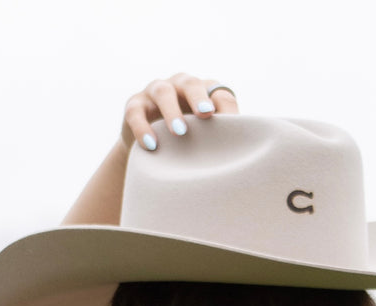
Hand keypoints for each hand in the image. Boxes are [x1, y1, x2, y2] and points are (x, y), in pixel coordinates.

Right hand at [119, 73, 238, 152]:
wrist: (151, 151)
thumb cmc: (186, 144)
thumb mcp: (204, 139)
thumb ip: (220, 137)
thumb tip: (241, 148)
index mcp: (202, 90)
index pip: (216, 90)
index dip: (222, 104)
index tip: (229, 121)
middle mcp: (179, 85)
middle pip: (190, 83)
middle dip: (198, 97)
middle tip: (206, 115)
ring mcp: (154, 92)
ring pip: (163, 92)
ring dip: (172, 111)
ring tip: (180, 132)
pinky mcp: (134, 106)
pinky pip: (136, 113)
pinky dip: (142, 128)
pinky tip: (152, 145)